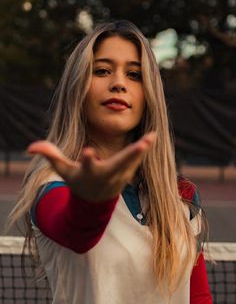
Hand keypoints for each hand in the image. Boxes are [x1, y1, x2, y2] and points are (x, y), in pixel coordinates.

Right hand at [27, 132, 155, 202]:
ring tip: (152, 135)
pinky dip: (144, 150)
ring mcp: (119, 176)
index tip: (87, 152)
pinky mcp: (127, 174)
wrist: (94, 202)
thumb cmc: (77, 181)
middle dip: (130, 154)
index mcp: (88, 172)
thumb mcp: (62, 171)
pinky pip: (137, 161)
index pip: (87, 166)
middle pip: (118, 164)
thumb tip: (30, 147)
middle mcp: (106, 175)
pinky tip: (152, 137)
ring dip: (143, 150)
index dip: (86, 159)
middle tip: (142, 144)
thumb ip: (50, 156)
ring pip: (132, 161)